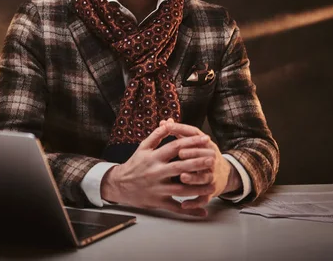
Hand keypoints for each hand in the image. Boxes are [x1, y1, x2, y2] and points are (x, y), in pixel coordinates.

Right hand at [100, 125, 214, 216]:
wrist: (119, 185)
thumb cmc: (134, 164)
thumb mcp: (143, 147)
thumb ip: (157, 135)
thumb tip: (169, 122)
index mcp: (153, 158)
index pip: (175, 147)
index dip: (191, 142)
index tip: (206, 139)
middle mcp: (156, 173)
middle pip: (181, 167)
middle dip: (198, 162)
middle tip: (213, 158)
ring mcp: (158, 188)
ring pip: (181, 189)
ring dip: (199, 186)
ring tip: (212, 181)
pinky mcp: (158, 202)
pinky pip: (176, 208)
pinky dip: (190, 210)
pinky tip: (202, 211)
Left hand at [160, 119, 241, 210]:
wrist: (223, 174)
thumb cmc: (202, 155)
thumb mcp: (194, 142)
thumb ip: (179, 132)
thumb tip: (164, 121)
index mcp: (207, 145)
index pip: (197, 136)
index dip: (186, 133)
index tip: (172, 130)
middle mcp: (212, 159)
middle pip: (205, 156)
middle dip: (193, 154)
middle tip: (180, 154)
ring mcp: (212, 176)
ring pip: (205, 177)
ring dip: (194, 178)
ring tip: (183, 177)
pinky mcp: (211, 191)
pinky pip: (204, 198)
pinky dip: (195, 202)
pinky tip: (184, 204)